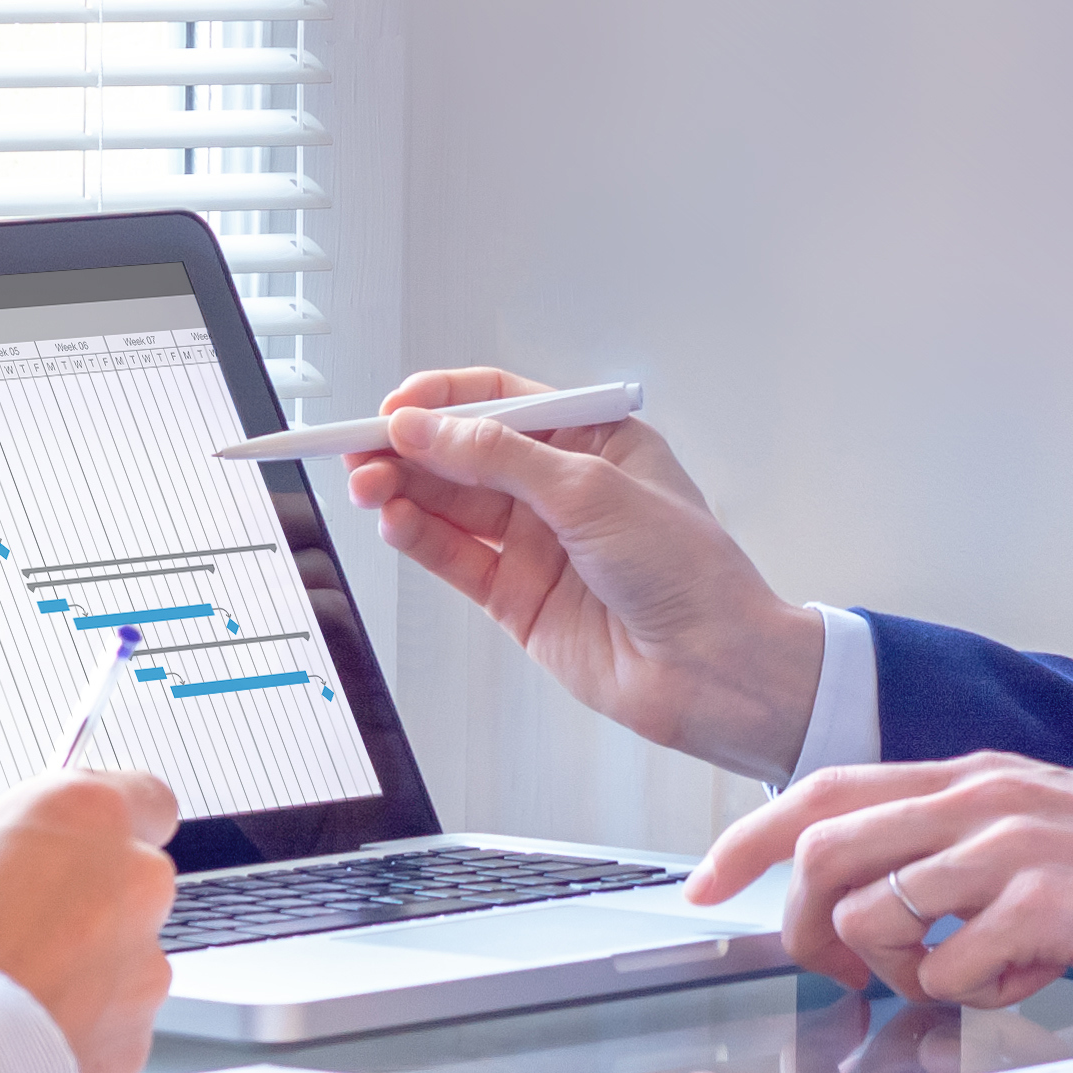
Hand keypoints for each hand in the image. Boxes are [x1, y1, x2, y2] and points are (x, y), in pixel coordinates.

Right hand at [0, 767, 178, 1072]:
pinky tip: (16, 1051)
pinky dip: (78, 1041)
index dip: (101, 831)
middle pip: (132, 886)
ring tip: (6, 1004)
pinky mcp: (132, 1046)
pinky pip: (113, 1035)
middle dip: (85, 908)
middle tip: (15, 934)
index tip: (67, 850)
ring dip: (82, 979)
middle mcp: (132, 884)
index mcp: (84, 816)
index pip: (144, 799)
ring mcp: (141, 969)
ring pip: (125, 966)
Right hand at [342, 366, 825, 775]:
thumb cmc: (691, 572)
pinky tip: (394, 521)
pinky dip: (419, 538)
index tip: (394, 407)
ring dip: (405, 490)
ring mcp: (539, 545)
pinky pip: (456, 559)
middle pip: (466, 453)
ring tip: (366, 484)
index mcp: (596, 439)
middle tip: (359, 446)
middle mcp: (563, 489)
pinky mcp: (519, 598)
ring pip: (453, 506)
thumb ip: (501, 459)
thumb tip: (429, 428)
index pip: (502, 402)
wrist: (713, 670)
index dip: (444, 401)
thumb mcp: (592, 491)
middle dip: (410, 447)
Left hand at [691, 752, 1072, 1008]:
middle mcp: (982, 797)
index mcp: (975, 775)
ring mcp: (1012, 847)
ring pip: (874, 914)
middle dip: (806, 929)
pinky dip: (974, 993)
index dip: (745, 842)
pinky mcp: (1048, 903)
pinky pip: (952, 968)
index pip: (821, 791)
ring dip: (898, 971)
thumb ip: (961, 849)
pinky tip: (1032, 979)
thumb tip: (883, 900)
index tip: (701, 889)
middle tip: (847, 979)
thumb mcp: (1043, 831)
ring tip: (964, 977)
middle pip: (822, 851)